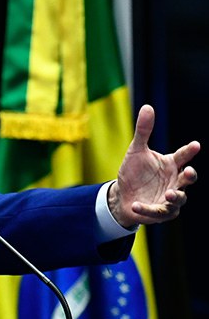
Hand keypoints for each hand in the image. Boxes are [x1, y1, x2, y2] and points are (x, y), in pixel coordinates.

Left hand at [108, 104, 199, 227]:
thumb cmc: (134, 172)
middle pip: (187, 179)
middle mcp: (174, 181)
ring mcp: (169, 198)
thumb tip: (147, 106)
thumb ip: (144, 131)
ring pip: (179, 199)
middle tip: (189, 172)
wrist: (123, 195)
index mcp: (171, 165)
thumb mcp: (136, 150)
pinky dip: (148, 209)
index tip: (195, 145)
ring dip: (176, 197)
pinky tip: (138, 205)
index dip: (189, 151)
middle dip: (190, 176)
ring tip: (169, 193)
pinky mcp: (160, 212)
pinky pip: (157, 212)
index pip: (183, 156)